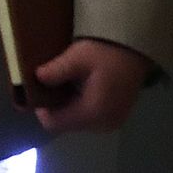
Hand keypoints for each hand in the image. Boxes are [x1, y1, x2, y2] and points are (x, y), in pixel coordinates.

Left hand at [32, 38, 154, 133]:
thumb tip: (36, 78)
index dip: (41, 109)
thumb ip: (55, 71)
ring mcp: (112, 121)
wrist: (137, 49)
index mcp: (93, 113)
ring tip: (60, 82)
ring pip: (77, 120)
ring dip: (66, 104)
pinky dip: (78, 104)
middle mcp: (104, 124)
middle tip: (47, 84)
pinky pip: (90, 116)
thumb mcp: (77, 57)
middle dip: (54, 106)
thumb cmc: (107, 53)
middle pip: (66, 123)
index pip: (55, 124)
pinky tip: (76, 85)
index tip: (36, 90)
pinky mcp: (116, 114)